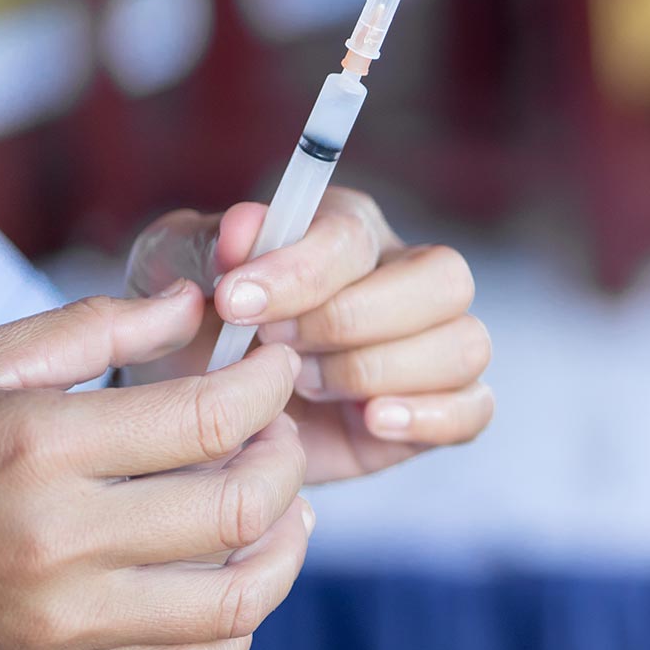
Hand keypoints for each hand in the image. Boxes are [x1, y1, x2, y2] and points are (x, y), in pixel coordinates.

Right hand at [0, 285, 310, 649]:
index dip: (269, 386)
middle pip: (240, 507)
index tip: (276, 369)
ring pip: (237, 600)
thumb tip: (195, 304)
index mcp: (38, 447)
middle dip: (285, 459)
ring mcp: (63, 622)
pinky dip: (240, 623)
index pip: (211, 417)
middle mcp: (56, 541)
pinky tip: (237, 573)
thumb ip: (95, 329)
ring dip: (285, 548)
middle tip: (275, 434)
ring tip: (281, 506)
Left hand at [125, 188, 493, 482]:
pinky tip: (371, 421)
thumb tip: (246, 228)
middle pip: (445, 279)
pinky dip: (431, 417)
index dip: (301, 270)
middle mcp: (404, 281)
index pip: (355, 236)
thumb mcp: (173, 271)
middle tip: (276, 351)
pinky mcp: (436, 412)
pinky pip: (476, 409)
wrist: (200, 413)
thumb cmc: (192, 325)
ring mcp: (429, 349)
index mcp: (348, 233)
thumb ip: (207, 242)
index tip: (234, 300)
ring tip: (306, 389)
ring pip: (465, 344)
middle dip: (355, 320)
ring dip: (380, 370)